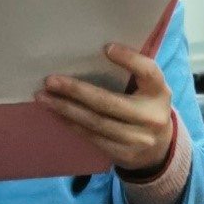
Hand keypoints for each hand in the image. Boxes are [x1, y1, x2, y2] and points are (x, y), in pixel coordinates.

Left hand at [36, 43, 174, 172]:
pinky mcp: (124, 155)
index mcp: (159, 91)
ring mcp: (138, 139)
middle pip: (108, 102)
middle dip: (76, 91)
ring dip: (66, 109)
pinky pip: (92, 137)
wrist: (160, 149)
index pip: (148, 71)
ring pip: (95, 122)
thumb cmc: (146, 106)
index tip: (105, 48)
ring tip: (44, 98)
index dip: (129, 59)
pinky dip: (72, 124)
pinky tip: (56, 114)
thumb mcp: (148, 87)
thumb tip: (98, 49)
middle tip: (50, 81)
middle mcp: (152, 116)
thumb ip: (132, 70)